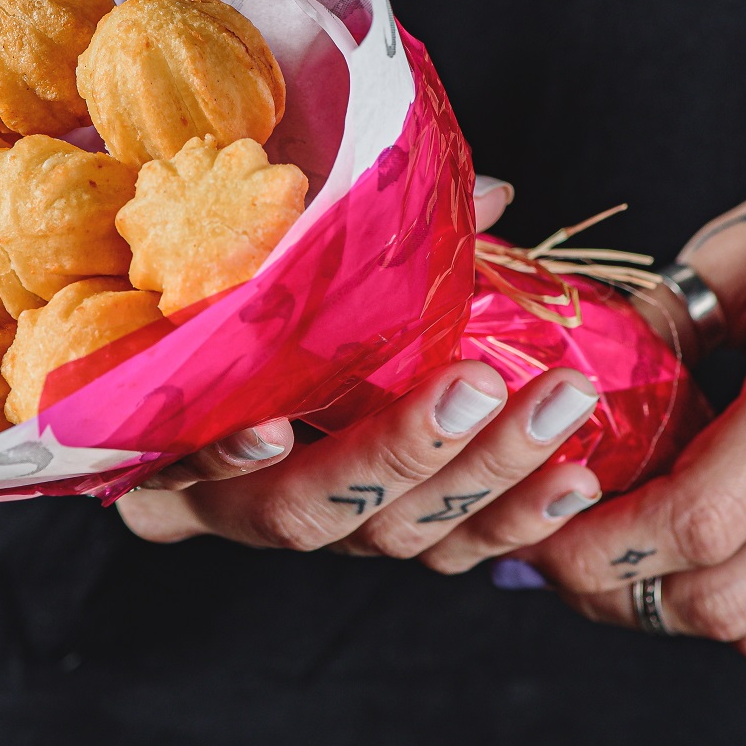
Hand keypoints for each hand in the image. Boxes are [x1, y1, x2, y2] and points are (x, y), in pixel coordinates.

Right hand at [118, 178, 607, 568]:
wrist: (291, 336)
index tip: (272, 429)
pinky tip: (574, 480)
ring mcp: (315, 520)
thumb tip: (494, 197)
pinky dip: (514, 517)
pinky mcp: (384, 534)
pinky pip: (445, 548)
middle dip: (397, 454)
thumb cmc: (245, 269)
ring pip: (385, 535)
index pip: (173, 457)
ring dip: (482, 479)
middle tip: (477, 387)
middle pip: (301, 512)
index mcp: (171, 421)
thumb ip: (344, 214)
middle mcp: (232, 496)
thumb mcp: (276, 232)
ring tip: (560, 411)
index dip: (216, 457)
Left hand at [519, 21, 745, 663]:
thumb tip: (563, 400)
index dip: (603, 547)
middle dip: (624, 596)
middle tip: (564, 560)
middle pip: (734, 598)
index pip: (702, 517)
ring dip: (688, 612)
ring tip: (635, 560)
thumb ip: (659, 326)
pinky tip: (723, 546)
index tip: (541, 533)